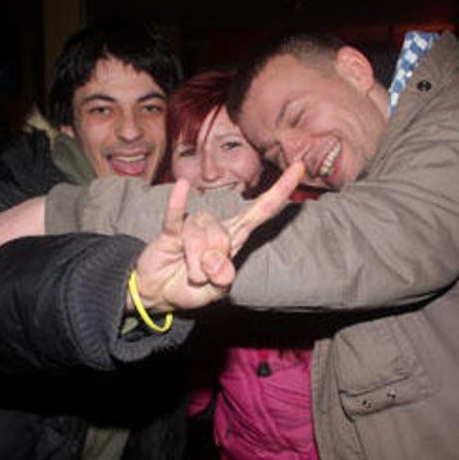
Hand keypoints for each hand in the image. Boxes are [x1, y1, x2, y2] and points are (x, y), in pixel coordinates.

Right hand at [133, 161, 304, 312]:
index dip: (280, 190)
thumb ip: (221, 281)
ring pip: (201, 239)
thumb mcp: (215, 293)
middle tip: (201, 279)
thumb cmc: (192, 288)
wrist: (158, 293)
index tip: (300, 166)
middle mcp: (217, 226)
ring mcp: (194, 226)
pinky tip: (182, 187)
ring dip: (194, 265)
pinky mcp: (171, 231)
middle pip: (224, 237)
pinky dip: (178, 203)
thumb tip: (216, 261)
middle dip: (212, 266)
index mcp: (235, 238)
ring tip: (187, 273)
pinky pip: (176, 217)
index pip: (261, 210)